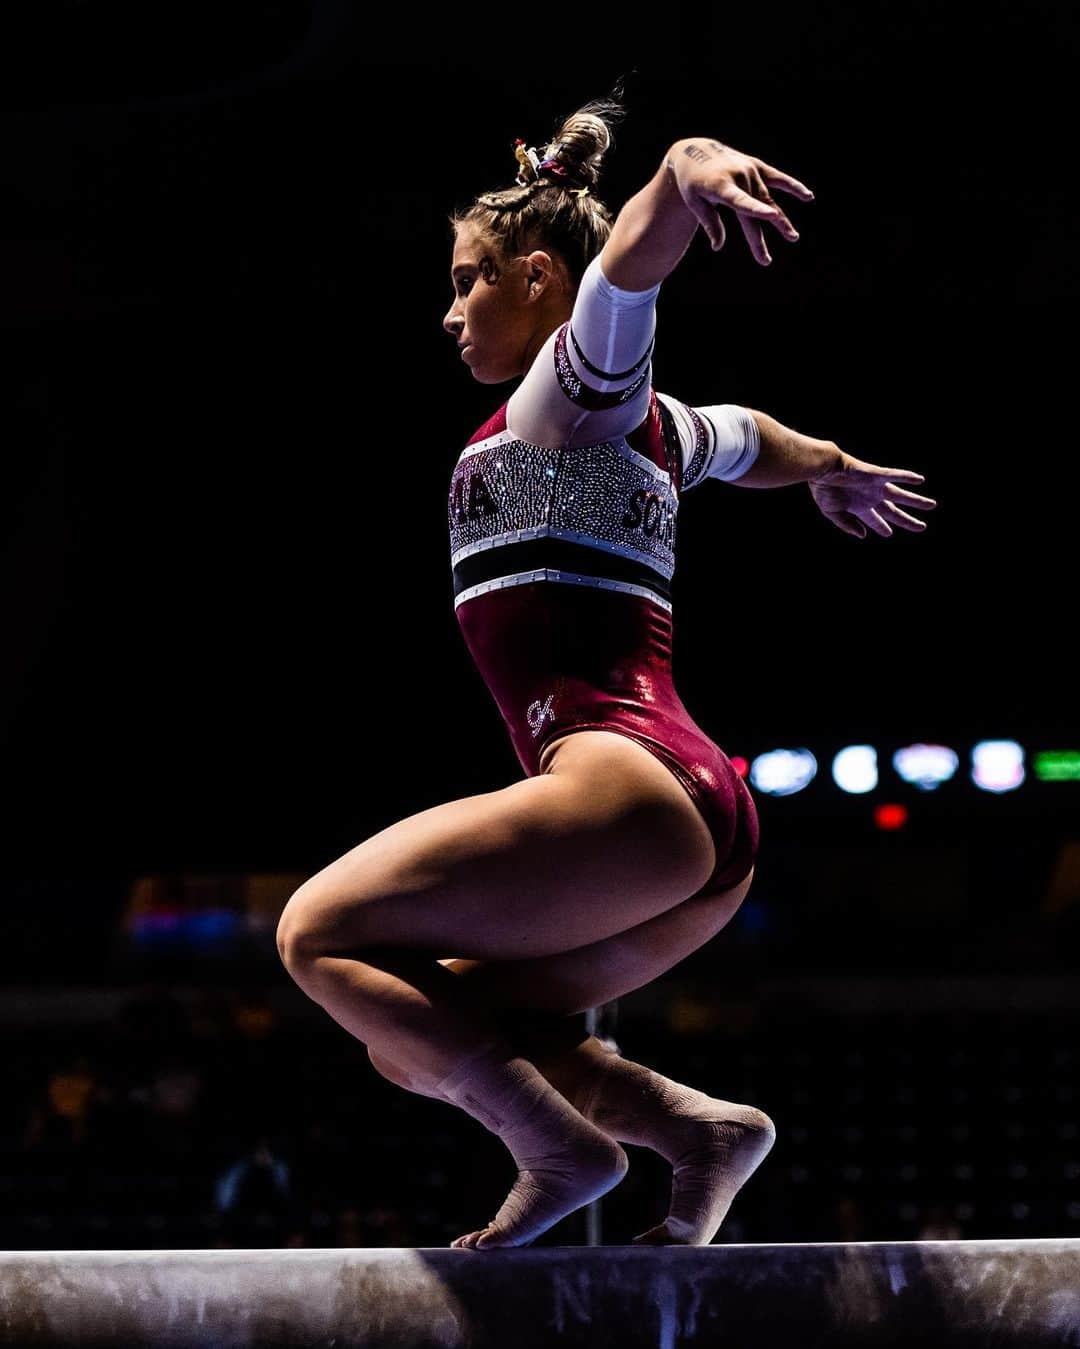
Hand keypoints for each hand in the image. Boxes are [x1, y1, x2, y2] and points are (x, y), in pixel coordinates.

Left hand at [666, 138, 812, 265]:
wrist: (694, 152)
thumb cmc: (692, 183)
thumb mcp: (695, 202)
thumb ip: (710, 223)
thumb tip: (718, 247)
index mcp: (721, 186)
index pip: (741, 201)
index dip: (756, 209)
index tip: (771, 215)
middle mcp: (739, 176)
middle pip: (754, 210)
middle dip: (759, 237)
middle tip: (766, 260)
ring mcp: (750, 170)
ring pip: (768, 200)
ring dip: (779, 221)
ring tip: (793, 238)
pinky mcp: (757, 166)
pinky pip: (778, 178)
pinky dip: (793, 186)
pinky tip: (808, 197)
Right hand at [808, 451, 937, 538]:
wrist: (822, 470)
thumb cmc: (823, 490)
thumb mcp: (832, 513)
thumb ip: (847, 525)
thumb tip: (863, 535)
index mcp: (859, 507)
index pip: (876, 519)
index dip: (883, 527)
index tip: (889, 534)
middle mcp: (870, 497)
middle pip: (893, 511)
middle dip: (907, 520)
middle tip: (921, 527)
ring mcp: (875, 486)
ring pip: (901, 495)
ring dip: (916, 501)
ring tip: (932, 506)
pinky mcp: (877, 475)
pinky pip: (895, 475)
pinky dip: (907, 477)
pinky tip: (920, 480)